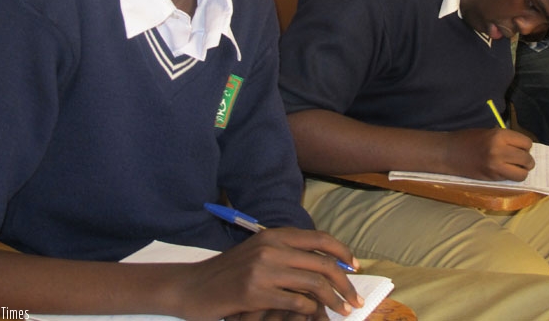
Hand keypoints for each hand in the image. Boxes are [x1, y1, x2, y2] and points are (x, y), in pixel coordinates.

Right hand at [173, 228, 361, 319]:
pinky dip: (310, 310)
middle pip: (323, 264)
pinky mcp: (255, 292)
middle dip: (345, 284)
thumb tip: (327, 263)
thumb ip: (288, 254)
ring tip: (344, 312)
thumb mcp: (259, 253)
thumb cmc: (229, 273)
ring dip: (334, 300)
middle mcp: (271, 247)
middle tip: (356, 300)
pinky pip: (296, 302)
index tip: (356, 268)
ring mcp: (263, 269)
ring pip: (314, 284)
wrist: (192, 286)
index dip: (343, 253)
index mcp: (275, 234)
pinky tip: (313, 315)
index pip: (321, 239)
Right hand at [445, 128, 534, 180]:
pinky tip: (504, 171)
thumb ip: (506, 139)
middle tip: (520, 159)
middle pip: (527, 159)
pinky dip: (511, 176)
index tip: (520, 147)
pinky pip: (511, 179)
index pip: (526, 143)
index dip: (525, 146)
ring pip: (522, 173)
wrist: (449, 153)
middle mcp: (500, 151)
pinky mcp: (492, 177)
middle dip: (526, 160)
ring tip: (515, 167)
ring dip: (521, 171)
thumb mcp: (489, 132)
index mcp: (499, 135)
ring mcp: (496, 166)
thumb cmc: (468, 139)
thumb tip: (524, 148)